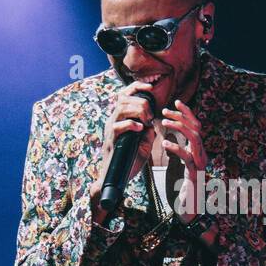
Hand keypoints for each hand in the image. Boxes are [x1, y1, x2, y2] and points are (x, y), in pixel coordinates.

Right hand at [90, 82, 156, 220]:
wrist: (118, 179)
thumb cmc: (130, 160)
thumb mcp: (144, 142)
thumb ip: (148, 130)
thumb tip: (154, 121)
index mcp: (121, 118)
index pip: (125, 94)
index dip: (137, 86)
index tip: (151, 87)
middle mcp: (113, 120)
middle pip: (123, 98)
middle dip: (141, 102)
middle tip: (150, 116)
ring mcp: (110, 130)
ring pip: (120, 108)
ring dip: (137, 111)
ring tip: (145, 122)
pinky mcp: (110, 140)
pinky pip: (117, 126)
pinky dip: (130, 124)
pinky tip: (139, 128)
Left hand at [160, 100, 222, 250]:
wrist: (189, 209)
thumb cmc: (182, 188)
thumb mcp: (177, 164)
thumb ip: (175, 149)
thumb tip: (165, 133)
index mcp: (198, 150)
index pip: (196, 125)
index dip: (187, 112)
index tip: (176, 102)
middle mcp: (202, 154)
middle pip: (197, 128)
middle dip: (182, 116)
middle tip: (165, 110)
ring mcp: (200, 163)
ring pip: (195, 138)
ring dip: (180, 127)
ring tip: (163, 121)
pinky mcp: (194, 173)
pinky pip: (187, 156)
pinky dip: (176, 147)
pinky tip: (164, 142)